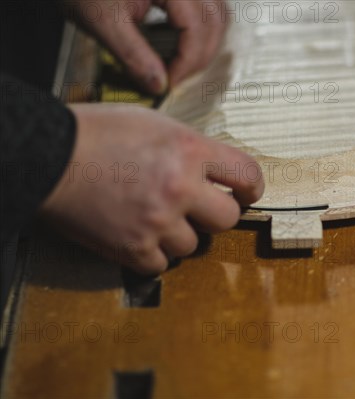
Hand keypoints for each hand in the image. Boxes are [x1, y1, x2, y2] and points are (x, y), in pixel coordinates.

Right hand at [40, 104, 263, 273]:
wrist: (48, 156)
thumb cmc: (97, 132)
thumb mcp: (155, 123)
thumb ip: (191, 147)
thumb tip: (212, 169)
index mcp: (190, 151)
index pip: (247, 175)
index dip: (252, 188)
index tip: (246, 194)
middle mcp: (181, 188)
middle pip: (228, 219)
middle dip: (215, 214)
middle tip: (198, 208)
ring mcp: (157, 221)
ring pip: (194, 245)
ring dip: (180, 235)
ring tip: (155, 217)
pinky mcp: (133, 248)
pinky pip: (162, 264)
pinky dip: (154, 254)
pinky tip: (139, 235)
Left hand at [63, 0, 226, 93]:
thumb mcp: (103, 19)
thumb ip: (132, 54)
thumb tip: (159, 85)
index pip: (196, 27)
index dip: (187, 61)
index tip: (170, 82)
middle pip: (215, 19)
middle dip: (199, 55)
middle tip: (176, 76)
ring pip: (218, 12)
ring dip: (205, 41)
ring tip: (180, 62)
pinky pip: (209, 5)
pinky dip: (202, 27)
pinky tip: (182, 42)